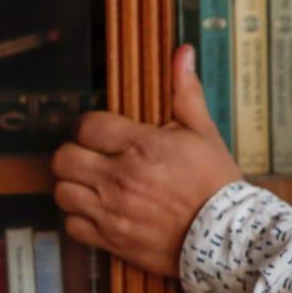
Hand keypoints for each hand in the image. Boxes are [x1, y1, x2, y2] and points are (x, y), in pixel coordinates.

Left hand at [52, 44, 243, 277]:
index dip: (92, 127)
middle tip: (93, 158)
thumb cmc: (216, 184)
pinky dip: (81, 219)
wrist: (227, 239)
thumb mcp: (205, 133)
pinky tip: (99, 212)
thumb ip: (185, 93)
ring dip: (75, 186)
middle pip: (64, 158)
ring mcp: (113, 211)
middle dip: (76, 154)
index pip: (87, 126)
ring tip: (94, 185)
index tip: (102, 133)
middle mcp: (121, 178)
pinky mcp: (112, 240)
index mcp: (142, 147)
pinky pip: (72, 226)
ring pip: (63, 192)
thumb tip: (182, 52)